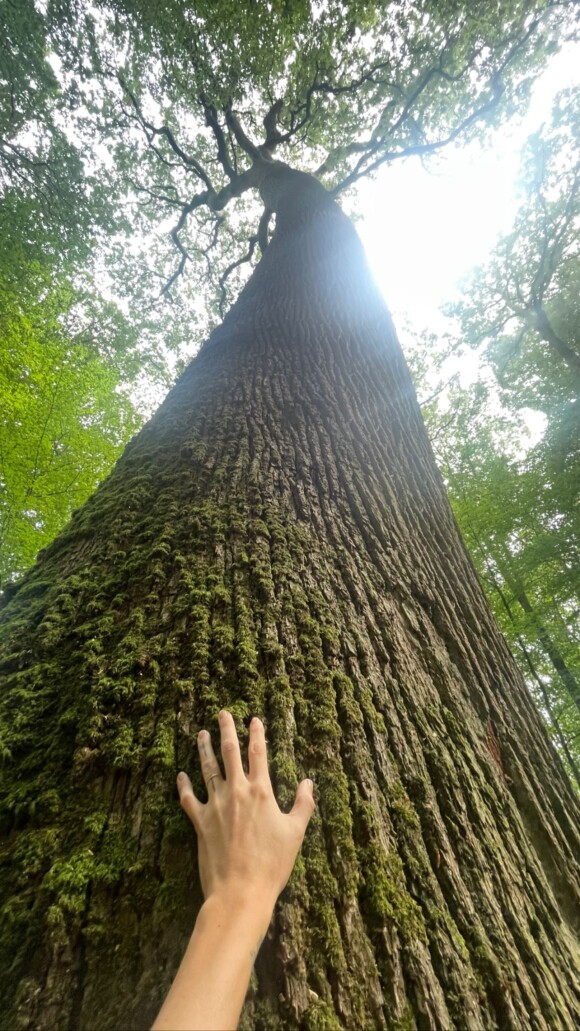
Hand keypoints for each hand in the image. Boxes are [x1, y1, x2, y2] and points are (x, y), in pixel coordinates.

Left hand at [176, 710, 314, 911]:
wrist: (241, 891)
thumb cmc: (272, 864)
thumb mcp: (295, 833)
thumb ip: (303, 805)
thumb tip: (309, 782)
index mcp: (261, 792)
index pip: (258, 754)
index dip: (257, 733)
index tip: (254, 719)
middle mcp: (236, 792)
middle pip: (230, 752)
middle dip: (227, 729)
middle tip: (222, 713)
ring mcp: (216, 806)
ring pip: (207, 769)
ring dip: (204, 749)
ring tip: (201, 734)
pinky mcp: (200, 822)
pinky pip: (188, 799)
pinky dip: (184, 786)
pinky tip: (181, 775)